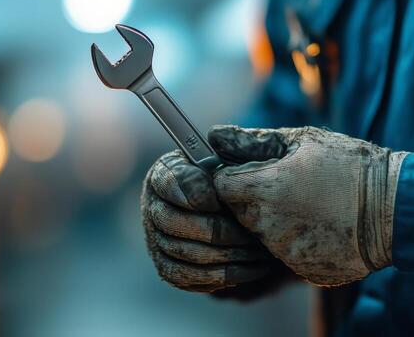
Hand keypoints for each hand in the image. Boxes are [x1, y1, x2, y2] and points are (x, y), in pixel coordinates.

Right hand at [141, 151, 274, 291]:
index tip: (219, 199)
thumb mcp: (252, 156)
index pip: (169, 180)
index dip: (192, 190)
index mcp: (168, 172)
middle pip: (171, 221)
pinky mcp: (169, 267)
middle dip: (215, 229)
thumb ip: (239, 143)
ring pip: (182, 252)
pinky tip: (250, 269)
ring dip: (224, 255)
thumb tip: (216, 135)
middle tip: (250, 231)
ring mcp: (158, 239)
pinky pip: (187, 277)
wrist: (258, 216)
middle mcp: (155, 205)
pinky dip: (221, 276)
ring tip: (258, 252)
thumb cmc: (250, 180)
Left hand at [210, 126, 407, 285]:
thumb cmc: (351, 165)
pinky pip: (287, 255)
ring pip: (262, 237)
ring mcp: (286, 253)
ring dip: (275, 223)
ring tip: (310, 205)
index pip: (220, 186)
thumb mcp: (303, 140)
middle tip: (289, 186)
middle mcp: (269, 227)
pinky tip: (321, 226)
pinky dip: (297, 242)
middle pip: (239, 213)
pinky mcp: (303, 271)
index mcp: (264, 190)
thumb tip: (213, 137)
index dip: (233, 176)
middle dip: (254, 200)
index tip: (253, 171)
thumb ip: (252, 142)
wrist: (396, 207)